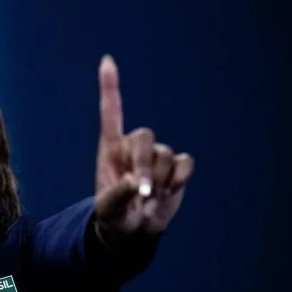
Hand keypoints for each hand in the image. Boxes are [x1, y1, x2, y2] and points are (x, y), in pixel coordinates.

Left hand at [94, 55, 193, 236]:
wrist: (134, 231)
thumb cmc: (114, 215)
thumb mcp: (107, 209)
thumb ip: (117, 194)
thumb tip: (135, 183)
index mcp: (110, 149)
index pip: (110, 113)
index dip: (110, 87)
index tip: (107, 60)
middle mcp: (133, 147)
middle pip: (145, 137)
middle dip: (143, 165)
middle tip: (141, 192)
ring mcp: (156, 155)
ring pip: (164, 155)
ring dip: (159, 180)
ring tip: (148, 199)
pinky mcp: (176, 167)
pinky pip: (184, 163)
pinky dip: (178, 179)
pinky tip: (169, 191)